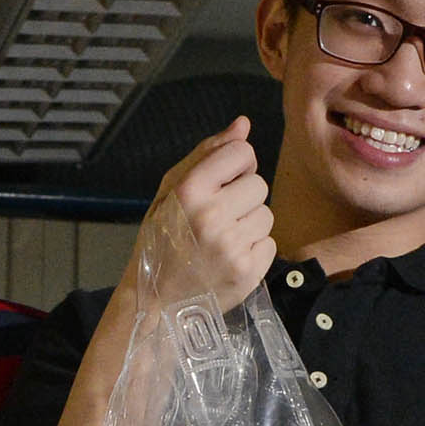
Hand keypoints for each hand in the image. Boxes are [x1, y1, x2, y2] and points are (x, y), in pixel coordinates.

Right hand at [136, 120, 274, 310]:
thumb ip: (207, 154)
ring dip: (249, 225)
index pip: (242, 152)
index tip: (221, 183)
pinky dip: (254, 250)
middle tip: (218, 218)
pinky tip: (230, 258)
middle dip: (243, 198)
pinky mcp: (248, 272)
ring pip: (267, 214)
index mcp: (189, 190)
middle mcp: (211, 215)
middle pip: (259, 184)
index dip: (236, 166)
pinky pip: (269, 243)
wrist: (155, 302)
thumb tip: (244, 124)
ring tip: (222, 240)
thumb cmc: (161, 240)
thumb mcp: (170, 192)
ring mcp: (231, 246)